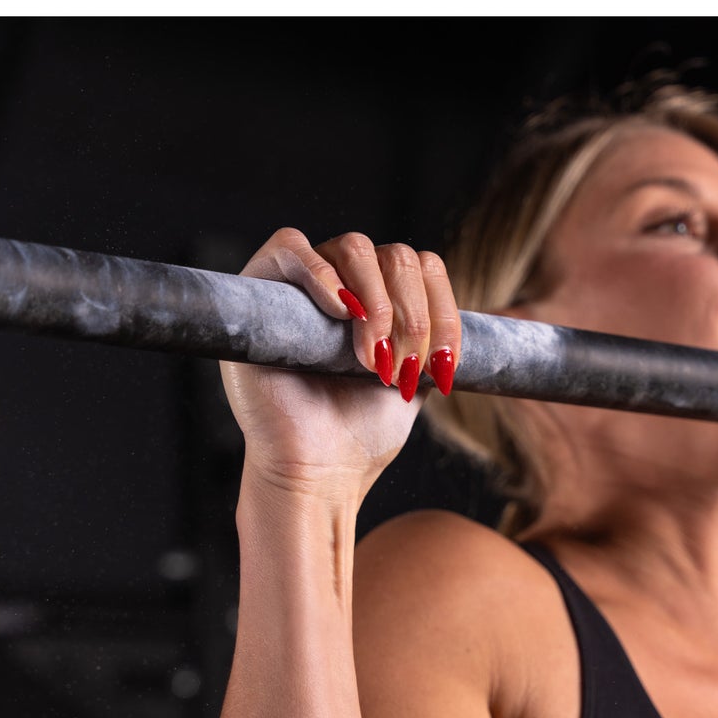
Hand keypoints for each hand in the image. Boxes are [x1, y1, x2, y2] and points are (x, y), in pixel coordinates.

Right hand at [219, 228, 460, 501]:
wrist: (317, 472)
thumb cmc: (361, 432)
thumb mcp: (417, 378)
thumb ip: (433, 336)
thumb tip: (458, 314)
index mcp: (381, 301)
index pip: (424, 268)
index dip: (443, 312)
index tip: (444, 367)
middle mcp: (342, 285)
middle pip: (396, 256)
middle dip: (411, 317)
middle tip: (401, 371)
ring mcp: (300, 285)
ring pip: (354, 247)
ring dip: (377, 304)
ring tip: (371, 361)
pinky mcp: (259, 291)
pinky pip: (290, 245)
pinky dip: (320, 273)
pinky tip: (340, 312)